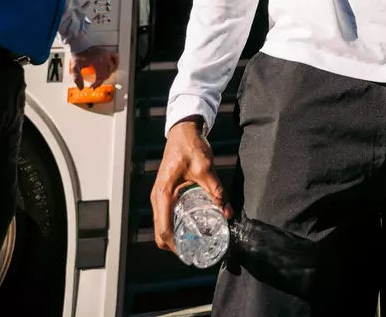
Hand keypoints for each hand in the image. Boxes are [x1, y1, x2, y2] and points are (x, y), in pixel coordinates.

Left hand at [70, 46, 119, 89]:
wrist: (79, 45)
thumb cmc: (78, 54)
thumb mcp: (75, 66)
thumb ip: (77, 77)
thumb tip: (81, 87)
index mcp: (99, 61)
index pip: (102, 76)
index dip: (97, 83)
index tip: (92, 86)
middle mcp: (105, 57)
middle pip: (107, 73)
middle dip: (101, 80)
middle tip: (96, 84)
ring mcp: (107, 53)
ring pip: (113, 67)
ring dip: (109, 73)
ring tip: (102, 77)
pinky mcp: (107, 51)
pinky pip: (116, 58)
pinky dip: (116, 63)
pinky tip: (112, 67)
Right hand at [151, 118, 232, 252]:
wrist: (183, 131)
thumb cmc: (190, 146)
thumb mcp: (205, 168)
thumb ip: (216, 190)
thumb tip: (227, 212)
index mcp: (163, 194)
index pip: (163, 230)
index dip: (175, 246)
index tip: (189, 254)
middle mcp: (157, 198)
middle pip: (160, 232)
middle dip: (175, 245)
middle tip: (195, 251)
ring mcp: (160, 196)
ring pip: (162, 225)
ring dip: (174, 236)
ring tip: (194, 242)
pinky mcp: (165, 193)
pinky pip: (166, 216)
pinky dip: (174, 225)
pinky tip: (191, 226)